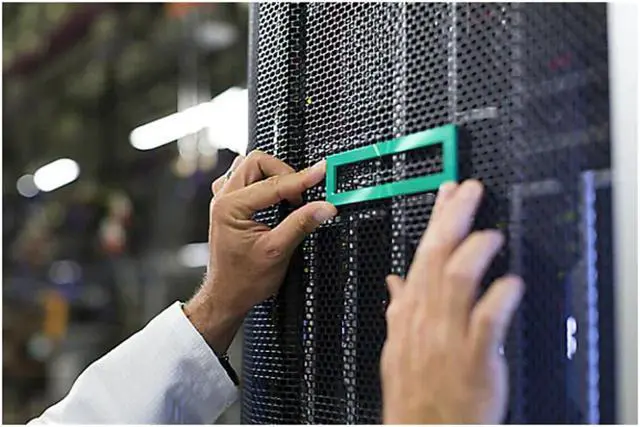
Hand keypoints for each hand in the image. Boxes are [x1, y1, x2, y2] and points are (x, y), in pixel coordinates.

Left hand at [184, 151, 336, 354]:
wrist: (227, 295)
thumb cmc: (243, 280)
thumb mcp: (277, 251)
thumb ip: (301, 224)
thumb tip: (323, 206)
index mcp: (230, 207)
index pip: (273, 184)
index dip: (301, 179)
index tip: (321, 173)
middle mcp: (223, 198)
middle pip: (257, 162)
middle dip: (284, 172)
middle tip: (301, 193)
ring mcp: (224, 199)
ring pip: (250, 166)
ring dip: (273, 175)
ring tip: (289, 195)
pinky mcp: (230, 204)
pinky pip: (246, 178)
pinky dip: (263, 181)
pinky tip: (274, 196)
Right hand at [381, 180, 523, 423]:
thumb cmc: (415, 393)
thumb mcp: (397, 347)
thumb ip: (399, 310)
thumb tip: (395, 282)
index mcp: (411, 314)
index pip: (423, 255)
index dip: (437, 220)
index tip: (450, 193)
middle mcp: (427, 320)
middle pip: (437, 258)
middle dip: (454, 219)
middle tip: (470, 191)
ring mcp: (448, 338)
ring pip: (457, 282)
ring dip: (475, 252)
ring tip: (492, 235)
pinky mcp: (473, 360)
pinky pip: (486, 323)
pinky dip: (499, 299)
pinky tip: (511, 283)